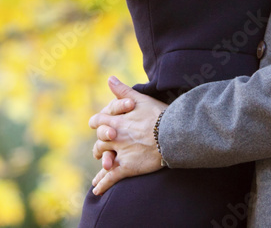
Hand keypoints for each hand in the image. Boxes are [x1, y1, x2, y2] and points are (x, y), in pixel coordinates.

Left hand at [87, 76, 167, 194]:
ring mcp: (121, 152)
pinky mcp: (128, 167)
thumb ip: (122, 91)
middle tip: (101, 150)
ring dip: (102, 163)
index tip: (97, 126)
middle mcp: (115, 136)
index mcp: (116, 119)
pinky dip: (102, 184)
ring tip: (103, 168)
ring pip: (104, 159)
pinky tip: (97, 190)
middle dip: (100, 145)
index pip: (98, 121)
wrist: (173, 133)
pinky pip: (111, 177)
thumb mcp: (140, 99)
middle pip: (99, 141)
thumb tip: (110, 79)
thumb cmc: (159, 114)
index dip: (97, 124)